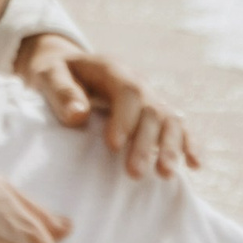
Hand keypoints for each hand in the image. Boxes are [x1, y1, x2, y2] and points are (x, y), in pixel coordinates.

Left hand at [15, 33, 199, 180]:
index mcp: (112, 69)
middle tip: (134, 173)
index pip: (127, 92)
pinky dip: (189, 144)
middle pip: (151, 110)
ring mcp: (149, 98)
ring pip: (169, 120)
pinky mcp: (154, 115)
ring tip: (165, 175)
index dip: (125, 119)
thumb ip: (61, 92)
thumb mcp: (48, 75)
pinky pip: (178, 127)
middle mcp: (137, 83)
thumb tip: (79, 115)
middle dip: (145, 143)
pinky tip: (195, 165)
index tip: (113, 146)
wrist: (66, 68)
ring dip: (170, 147)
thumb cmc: (55, 74)